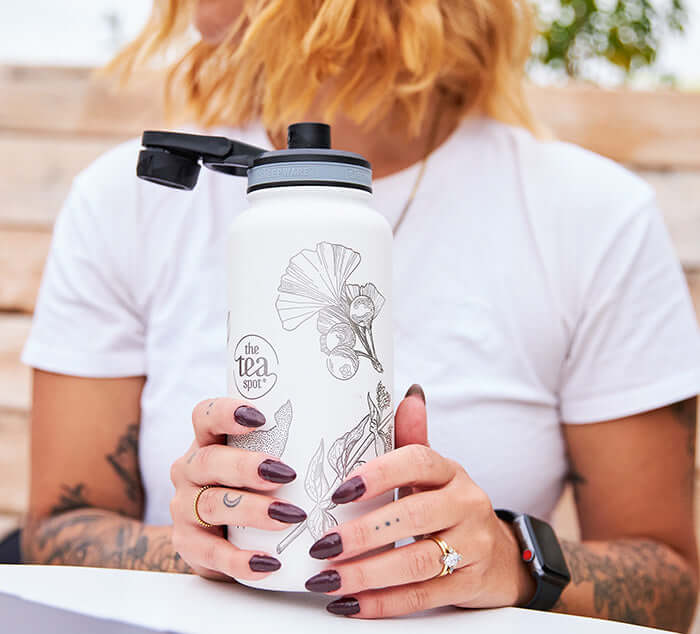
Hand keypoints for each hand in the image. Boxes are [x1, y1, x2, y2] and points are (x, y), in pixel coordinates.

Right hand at [169, 398, 305, 580]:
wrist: (225, 539)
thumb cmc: (257, 487)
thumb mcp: (266, 458)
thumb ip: (298, 440)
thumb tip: (362, 421)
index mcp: (208, 440)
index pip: (204, 415)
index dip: (226, 412)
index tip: (260, 418)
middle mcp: (190, 469)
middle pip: (208, 461)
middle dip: (247, 467)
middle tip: (285, 474)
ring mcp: (184, 508)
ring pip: (212, 504)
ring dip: (252, 510)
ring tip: (290, 516)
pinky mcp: (187, 545)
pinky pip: (211, 553)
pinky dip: (240, 559)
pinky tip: (268, 561)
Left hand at [303, 386, 534, 616]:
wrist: (504, 555)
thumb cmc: (451, 507)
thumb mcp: (435, 473)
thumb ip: (413, 439)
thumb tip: (409, 396)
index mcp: (450, 472)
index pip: (417, 461)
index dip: (378, 473)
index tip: (339, 490)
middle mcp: (466, 504)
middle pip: (412, 516)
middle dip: (362, 533)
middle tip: (322, 545)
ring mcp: (473, 546)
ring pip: (416, 562)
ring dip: (366, 574)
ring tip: (326, 579)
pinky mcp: (471, 585)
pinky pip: (423, 596)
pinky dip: (383, 603)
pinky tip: (350, 605)